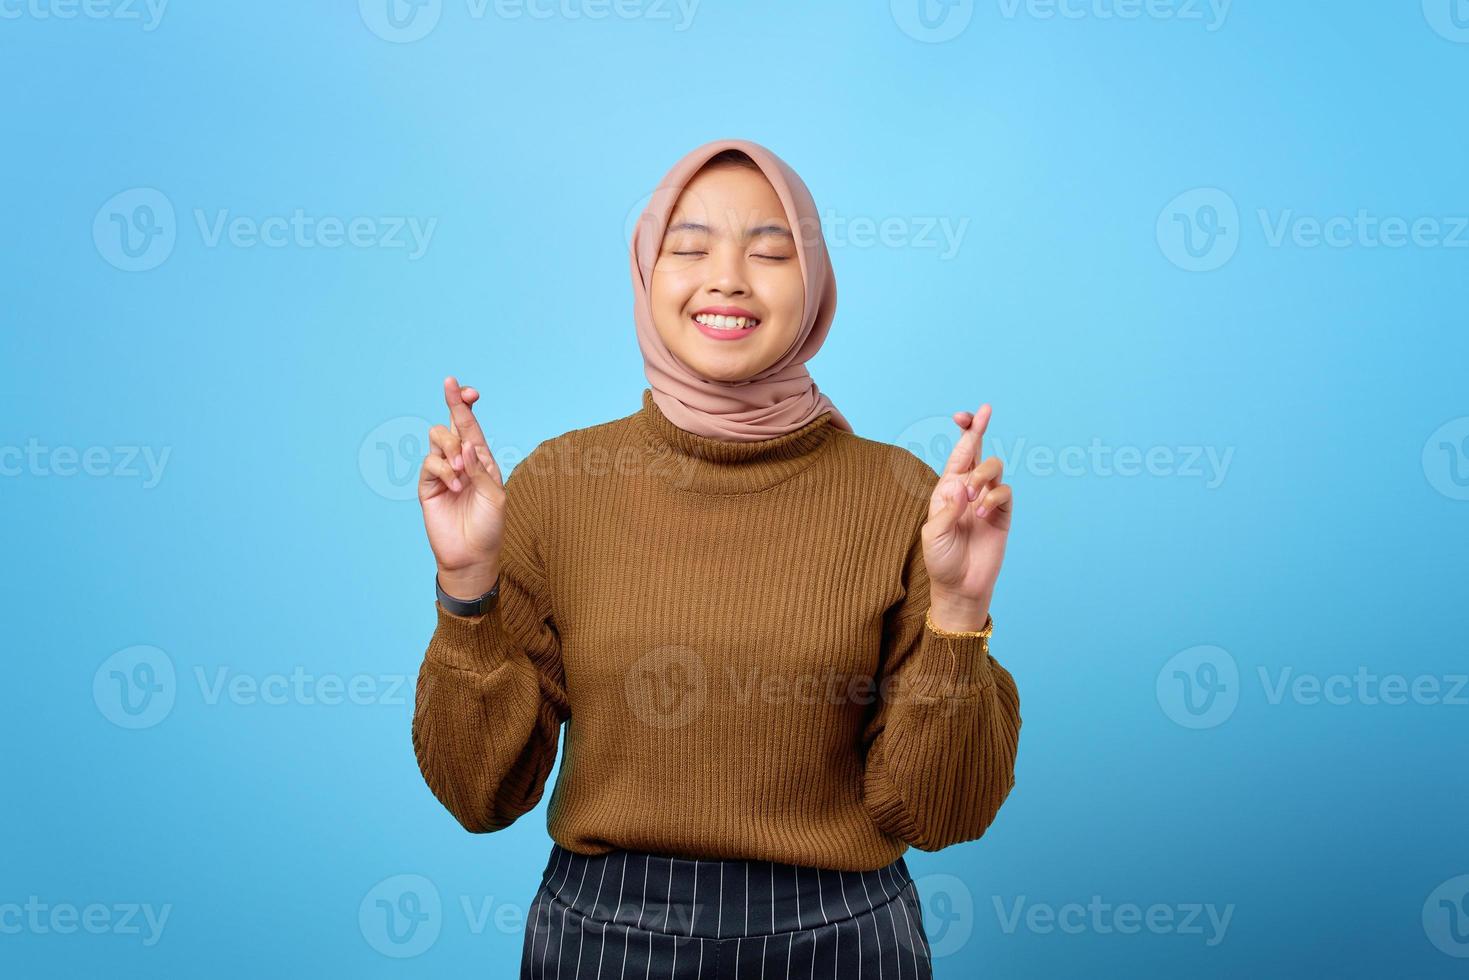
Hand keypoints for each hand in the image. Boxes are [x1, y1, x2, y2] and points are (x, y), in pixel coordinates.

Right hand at [418, 375, 505, 595]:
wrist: (472, 555)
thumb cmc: (489, 526)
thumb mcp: (494, 496)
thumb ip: (479, 469)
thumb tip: (465, 444)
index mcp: (481, 459)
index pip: (470, 424)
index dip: (463, 403)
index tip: (461, 388)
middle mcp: (461, 461)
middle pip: (451, 424)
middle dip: (455, 414)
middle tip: (468, 425)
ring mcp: (443, 472)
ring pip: (437, 438)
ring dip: (451, 449)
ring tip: (461, 472)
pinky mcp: (429, 485)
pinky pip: (430, 463)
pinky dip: (444, 470)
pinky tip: (455, 488)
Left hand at [921, 403, 1012, 631]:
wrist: (960, 586)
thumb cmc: (941, 560)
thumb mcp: (933, 534)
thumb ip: (947, 508)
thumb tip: (962, 485)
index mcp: (947, 488)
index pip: (957, 454)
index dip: (964, 432)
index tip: (964, 415)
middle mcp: (968, 489)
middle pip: (978, 451)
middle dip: (979, 429)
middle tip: (984, 413)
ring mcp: (987, 500)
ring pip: (993, 467)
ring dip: (983, 475)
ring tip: (973, 496)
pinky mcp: (1003, 514)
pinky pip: (1005, 492)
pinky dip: (994, 497)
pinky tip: (982, 512)